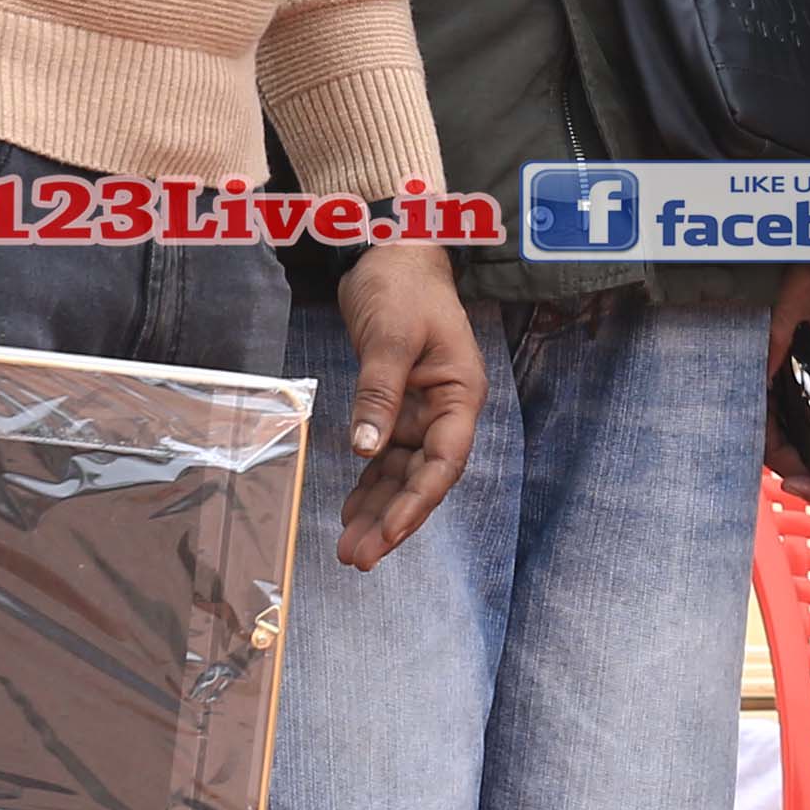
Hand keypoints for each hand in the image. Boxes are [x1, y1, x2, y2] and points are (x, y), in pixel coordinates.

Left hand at [327, 237, 488, 567]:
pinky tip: (349, 512)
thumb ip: (379, 393)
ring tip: (349, 550)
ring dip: (377, 510)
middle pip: (422, 478)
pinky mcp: (396, 407)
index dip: (417, 503)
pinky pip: (383, 456)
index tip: (388, 536)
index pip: (443, 462)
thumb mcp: (391, 337)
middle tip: (359, 557)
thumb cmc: (402, 286)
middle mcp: (444, 410)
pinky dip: (367, 484)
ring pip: (400, 474)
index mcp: (459, 394)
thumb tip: (365, 448)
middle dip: (392, 520)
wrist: (393, 252)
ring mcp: (420, 411)